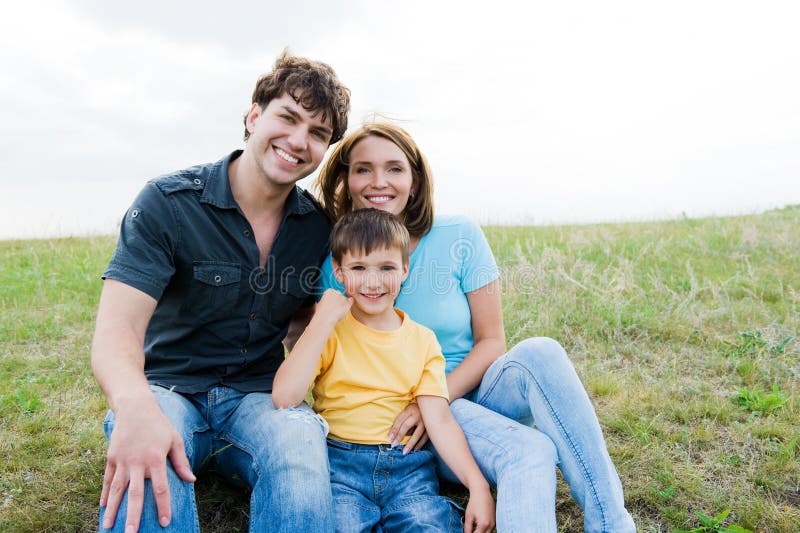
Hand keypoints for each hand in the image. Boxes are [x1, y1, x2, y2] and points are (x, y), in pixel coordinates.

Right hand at [100, 401, 194, 530]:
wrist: (135, 408)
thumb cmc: (159, 425)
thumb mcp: (175, 440)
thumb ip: (182, 462)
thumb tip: (191, 480)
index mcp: (156, 459)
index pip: (160, 488)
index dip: (163, 506)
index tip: (165, 522)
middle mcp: (137, 462)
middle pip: (135, 494)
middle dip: (132, 516)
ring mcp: (122, 460)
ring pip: (117, 490)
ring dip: (113, 510)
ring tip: (108, 527)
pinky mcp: (111, 457)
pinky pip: (108, 479)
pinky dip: (105, 494)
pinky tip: (103, 507)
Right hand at [316, 289, 352, 323]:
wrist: (325, 318)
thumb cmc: (320, 313)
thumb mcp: (318, 304)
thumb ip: (322, 301)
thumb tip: (320, 302)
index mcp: (329, 291)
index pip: (332, 291)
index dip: (332, 298)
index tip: (330, 303)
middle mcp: (336, 292)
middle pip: (339, 294)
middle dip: (338, 299)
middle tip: (335, 307)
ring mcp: (343, 297)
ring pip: (345, 299)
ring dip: (343, 303)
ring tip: (338, 311)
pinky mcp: (348, 303)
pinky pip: (351, 301)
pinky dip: (350, 304)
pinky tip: (346, 308)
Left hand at [388, 402, 428, 453]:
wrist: (431, 405)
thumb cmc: (416, 410)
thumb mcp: (407, 411)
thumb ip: (402, 420)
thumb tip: (395, 434)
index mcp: (410, 410)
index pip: (400, 420)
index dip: (394, 429)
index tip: (390, 438)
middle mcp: (418, 415)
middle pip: (406, 426)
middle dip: (399, 436)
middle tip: (394, 445)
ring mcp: (425, 421)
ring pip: (417, 434)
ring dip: (410, 444)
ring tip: (404, 452)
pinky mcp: (431, 427)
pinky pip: (425, 437)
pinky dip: (420, 444)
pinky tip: (415, 449)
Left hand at [464, 485, 495, 532]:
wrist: (482, 492)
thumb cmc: (474, 503)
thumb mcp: (468, 516)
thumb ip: (467, 528)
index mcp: (483, 524)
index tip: (468, 532)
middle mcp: (491, 525)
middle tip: (472, 529)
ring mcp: (494, 523)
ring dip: (481, 532)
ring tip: (475, 527)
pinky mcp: (495, 521)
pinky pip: (490, 529)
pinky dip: (485, 529)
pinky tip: (479, 525)